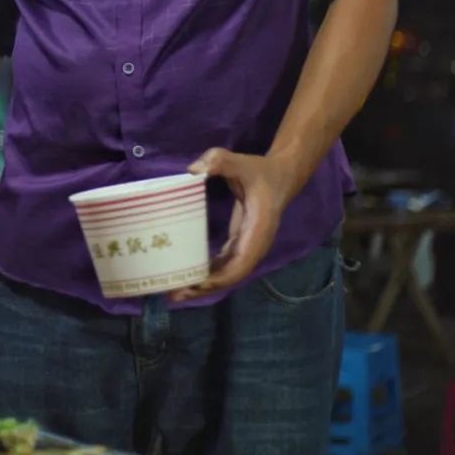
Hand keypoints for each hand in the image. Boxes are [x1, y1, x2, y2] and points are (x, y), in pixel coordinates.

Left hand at [169, 148, 293, 301]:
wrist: (281, 176)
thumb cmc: (260, 171)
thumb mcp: (240, 161)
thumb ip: (219, 160)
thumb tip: (193, 170)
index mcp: (258, 230)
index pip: (241, 263)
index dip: (220, 277)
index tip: (197, 284)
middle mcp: (255, 244)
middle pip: (231, 276)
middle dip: (204, 288)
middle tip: (174, 294)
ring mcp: (248, 246)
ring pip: (227, 274)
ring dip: (203, 285)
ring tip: (174, 292)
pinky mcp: (240, 244)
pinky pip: (224, 265)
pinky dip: (208, 274)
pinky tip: (187, 278)